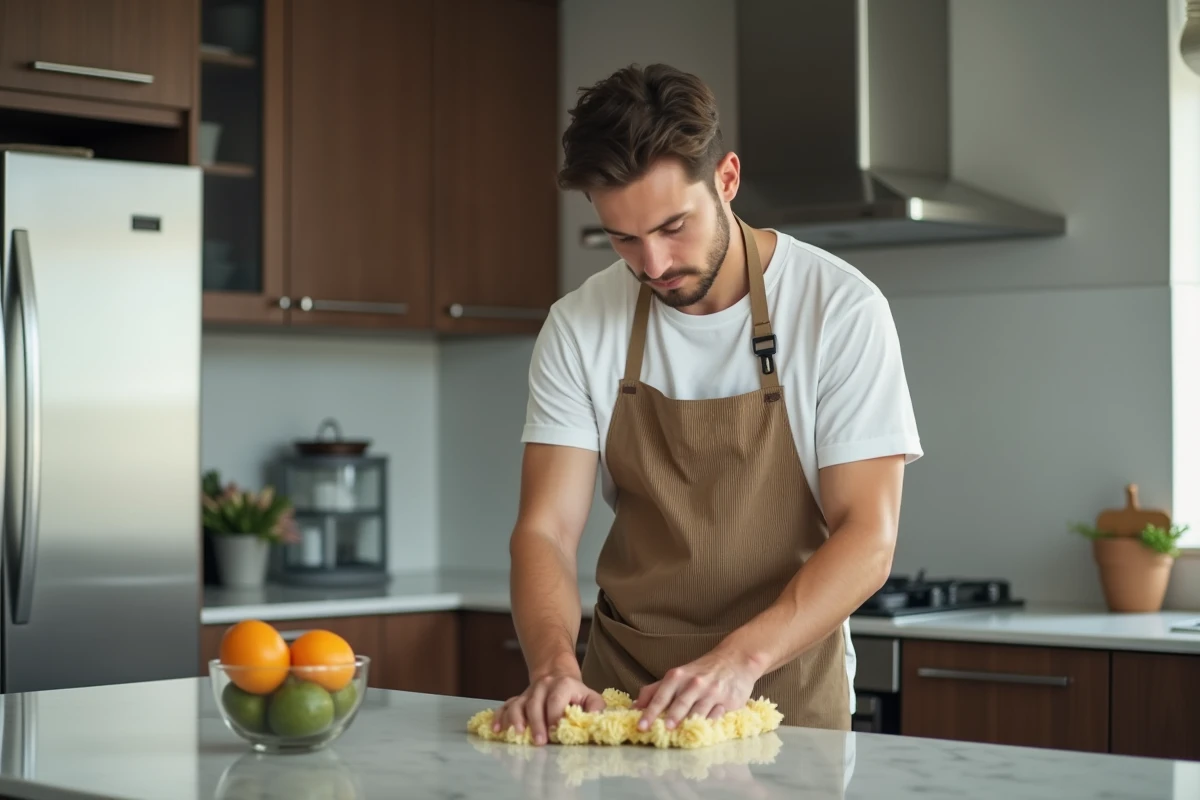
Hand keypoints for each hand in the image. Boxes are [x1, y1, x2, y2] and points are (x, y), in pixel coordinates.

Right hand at [492, 673, 605, 745]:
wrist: (557, 675)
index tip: (556, 731)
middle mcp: (542, 686)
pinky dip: (499, 717)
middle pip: (535, 704)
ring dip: (515, 720)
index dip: (555, 716)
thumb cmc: (575, 694)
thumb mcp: (591, 697)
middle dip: (537, 724)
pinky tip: (497, 730)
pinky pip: (505, 706)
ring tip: (518, 734)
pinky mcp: (517, 699)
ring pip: (517, 704)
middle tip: (540, 742)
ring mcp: (527, 692)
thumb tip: (594, 720)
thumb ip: (596, 708)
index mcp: (562, 684)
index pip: (555, 700)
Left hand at [634, 650, 760, 730]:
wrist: (735, 659)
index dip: (650, 711)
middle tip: (663, 729)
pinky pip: (717, 714)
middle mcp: (693, 683)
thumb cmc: (700, 671)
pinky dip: (709, 723)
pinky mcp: (727, 701)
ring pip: (699, 709)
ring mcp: (711, 692)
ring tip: (681, 733)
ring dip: (690, 721)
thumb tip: (634, 707)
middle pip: (680, 702)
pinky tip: (703, 731)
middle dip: (671, 716)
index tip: (641, 726)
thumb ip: (655, 690)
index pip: (660, 696)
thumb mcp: (677, 675)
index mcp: (677, 676)